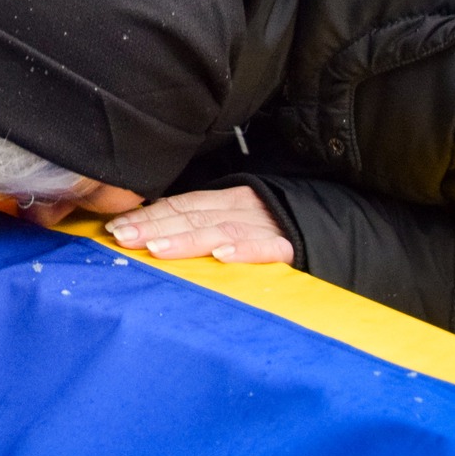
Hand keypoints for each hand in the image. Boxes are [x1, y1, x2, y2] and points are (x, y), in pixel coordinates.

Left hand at [104, 186, 295, 263]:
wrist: (339, 229)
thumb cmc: (278, 228)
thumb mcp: (240, 219)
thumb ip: (205, 224)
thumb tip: (155, 234)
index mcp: (228, 199)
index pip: (181, 205)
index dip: (148, 214)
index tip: (115, 227)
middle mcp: (243, 207)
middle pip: (192, 216)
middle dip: (154, 225)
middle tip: (122, 238)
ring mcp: (266, 224)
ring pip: (221, 230)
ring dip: (186, 239)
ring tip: (156, 247)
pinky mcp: (291, 246)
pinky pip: (266, 247)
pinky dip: (243, 250)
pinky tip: (221, 256)